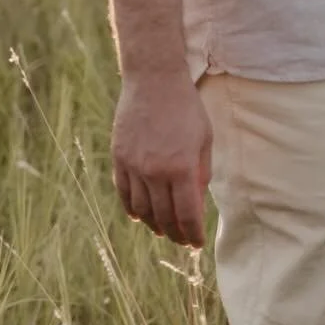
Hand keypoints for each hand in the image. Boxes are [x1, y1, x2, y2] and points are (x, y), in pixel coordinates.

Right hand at [111, 72, 212, 246]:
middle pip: (163, 216)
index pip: (187, 214)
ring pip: (141, 209)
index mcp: (181, 167)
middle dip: (175, 233)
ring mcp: (134, 166)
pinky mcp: (119, 159)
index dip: (192, 234)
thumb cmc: (186, 107)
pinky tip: (140, 216)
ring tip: (163, 230)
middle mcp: (155, 172)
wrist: (154, 81)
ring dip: (153, 224)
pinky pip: (124, 193)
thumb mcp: (204, 138)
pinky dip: (132, 208)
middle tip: (183, 240)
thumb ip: (201, 172)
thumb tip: (196, 202)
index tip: (197, 244)